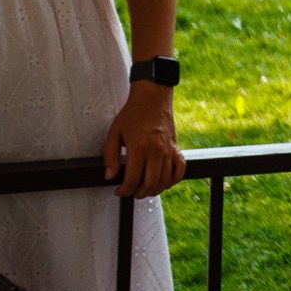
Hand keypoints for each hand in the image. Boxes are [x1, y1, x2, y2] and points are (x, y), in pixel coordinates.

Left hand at [104, 82, 185, 198]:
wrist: (152, 97)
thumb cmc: (132, 113)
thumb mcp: (114, 132)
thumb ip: (110, 156)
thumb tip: (110, 176)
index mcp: (138, 148)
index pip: (132, 179)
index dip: (124, 191)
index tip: (119, 192)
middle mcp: (156, 151)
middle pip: (150, 183)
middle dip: (138, 193)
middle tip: (131, 193)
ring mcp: (168, 150)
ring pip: (164, 180)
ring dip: (154, 190)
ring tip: (144, 190)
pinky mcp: (176, 147)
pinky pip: (180, 169)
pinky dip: (174, 180)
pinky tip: (164, 182)